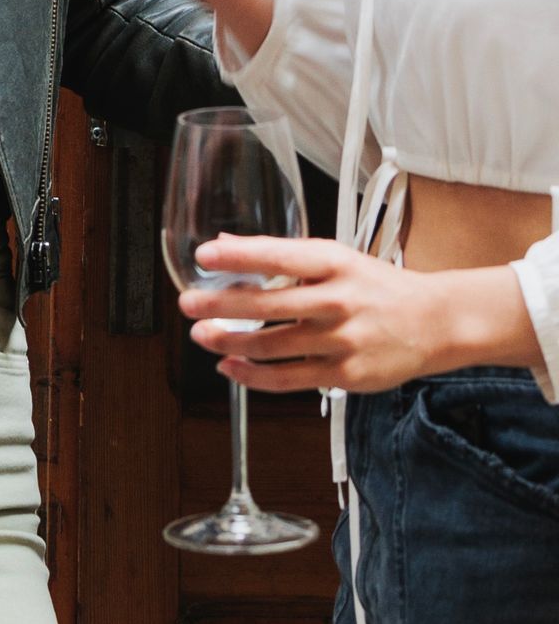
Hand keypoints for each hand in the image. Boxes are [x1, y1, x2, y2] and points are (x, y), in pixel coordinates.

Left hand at [183, 231, 538, 389]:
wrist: (436, 323)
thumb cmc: (378, 287)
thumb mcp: (336, 259)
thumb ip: (282, 256)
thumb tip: (225, 245)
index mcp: (336, 263)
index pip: (280, 256)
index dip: (239, 256)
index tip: (204, 255)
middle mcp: (338, 300)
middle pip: (268, 304)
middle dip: (220, 306)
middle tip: (188, 304)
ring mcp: (342, 340)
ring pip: (271, 346)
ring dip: (229, 342)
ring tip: (202, 336)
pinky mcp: (344, 375)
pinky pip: (287, 379)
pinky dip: (252, 375)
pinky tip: (230, 367)